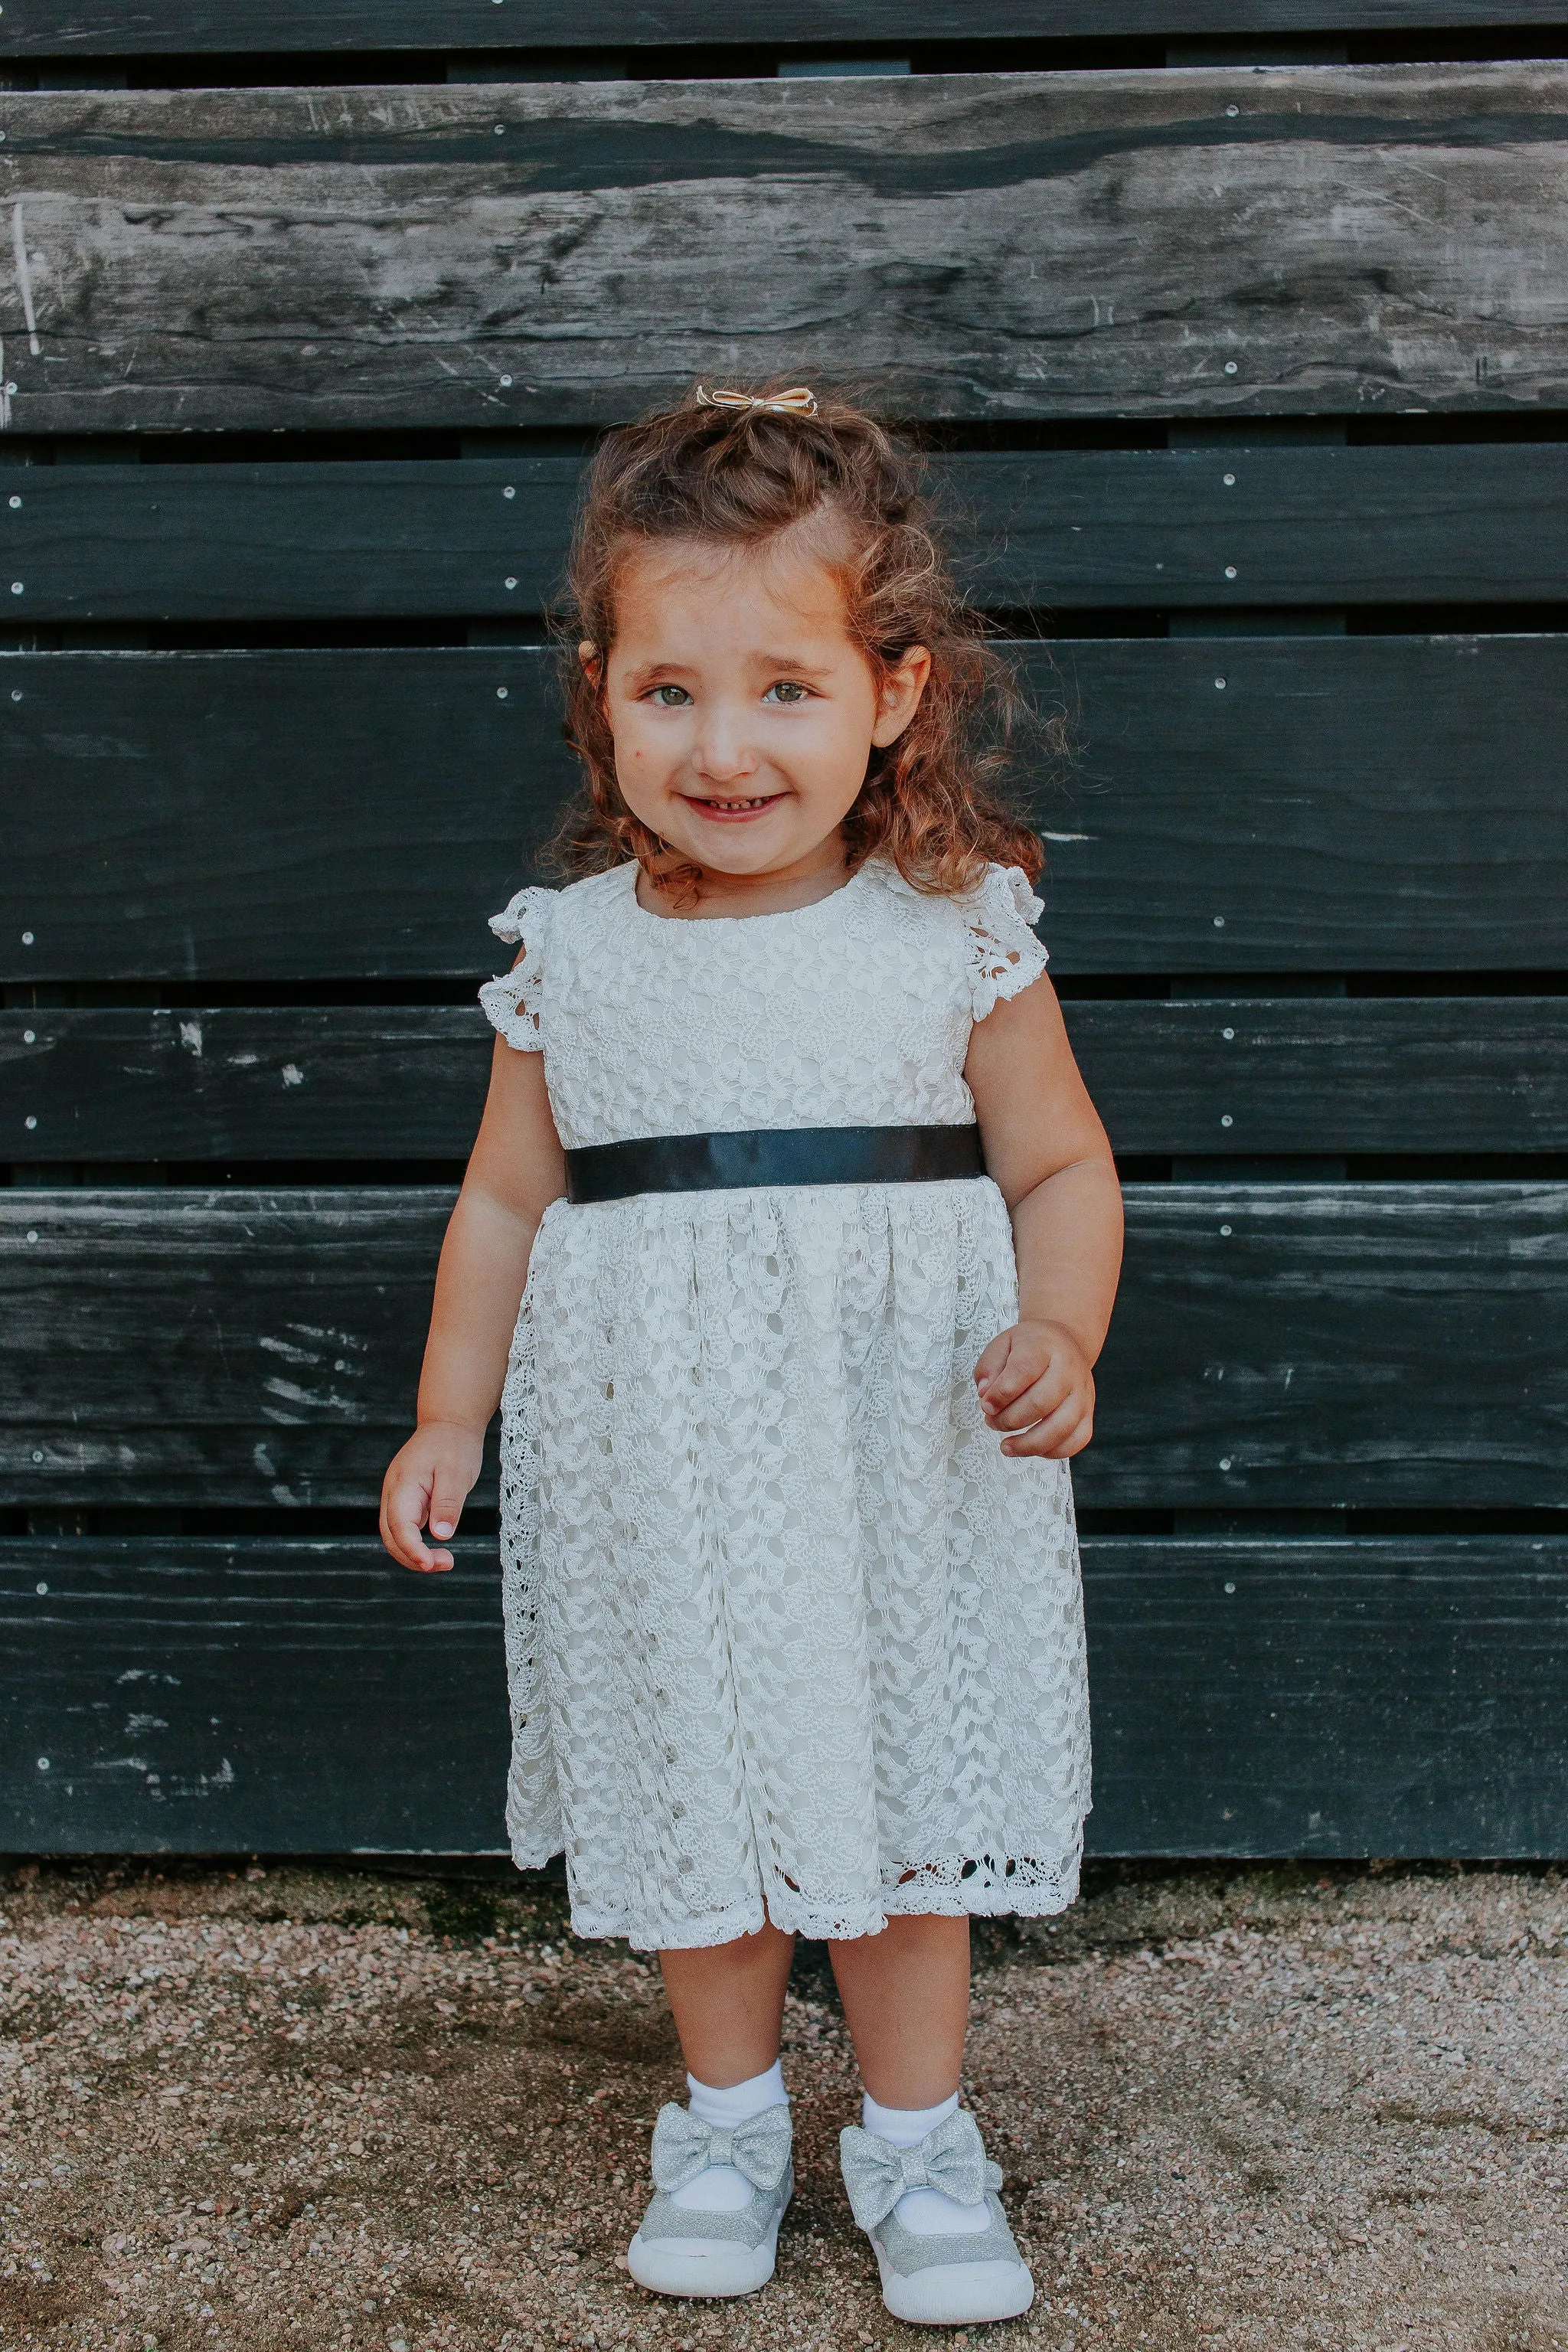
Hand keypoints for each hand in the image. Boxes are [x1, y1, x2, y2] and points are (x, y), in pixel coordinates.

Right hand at [379, 1419, 484, 1571]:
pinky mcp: (407, 1501)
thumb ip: (448, 1503)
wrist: (449, 1423)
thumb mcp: (457, 1472)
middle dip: (413, 1558)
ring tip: (444, 1561)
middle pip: (390, 1536)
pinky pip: (405, 1529)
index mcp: (403, 1484)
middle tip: (446, 1564)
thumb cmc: (454, 1444)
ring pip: (395, 1535)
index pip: (399, 1526)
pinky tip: (436, 1550)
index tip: (432, 1564)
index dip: (412, 1550)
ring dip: (414, 1554)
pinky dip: (416, 1544)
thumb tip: (440, 1535)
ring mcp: (398, 1497)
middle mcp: (394, 1492)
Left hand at [973, 1318, 1095, 1458]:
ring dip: (1028, 1444)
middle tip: (992, 1422)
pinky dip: (1052, 1451)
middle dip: (1009, 1420)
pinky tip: (1032, 1448)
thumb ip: (988, 1367)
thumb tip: (985, 1394)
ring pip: (1060, 1427)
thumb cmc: (1032, 1346)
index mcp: (1044, 1347)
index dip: (1001, 1394)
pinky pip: (1077, 1441)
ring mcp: (1082, 1393)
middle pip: (1041, 1403)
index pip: (1023, 1371)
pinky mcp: (1089, 1413)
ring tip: (1007, 1446)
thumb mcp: (1003, 1344)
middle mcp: (1068, 1370)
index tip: (986, 1405)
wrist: (1066, 1342)